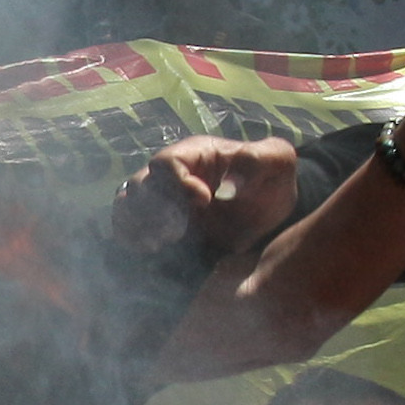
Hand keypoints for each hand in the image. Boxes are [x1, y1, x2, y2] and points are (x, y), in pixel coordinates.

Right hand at [125, 136, 300, 265]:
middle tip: (179, 231)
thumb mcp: (278, 161)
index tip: (204, 201)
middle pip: (140, 184)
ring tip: (162, 243)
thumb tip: (230, 181)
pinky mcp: (159, 224)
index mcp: (195, 154)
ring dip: (137, 225)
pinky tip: (150, 250)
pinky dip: (130, 237)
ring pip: (126, 204)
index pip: (166, 162)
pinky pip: (127, 226)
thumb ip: (260, 160)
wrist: (270, 212)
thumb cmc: (273, 179)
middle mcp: (171, 175)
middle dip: (154, 210)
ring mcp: (161, 199)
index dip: (177, 182)